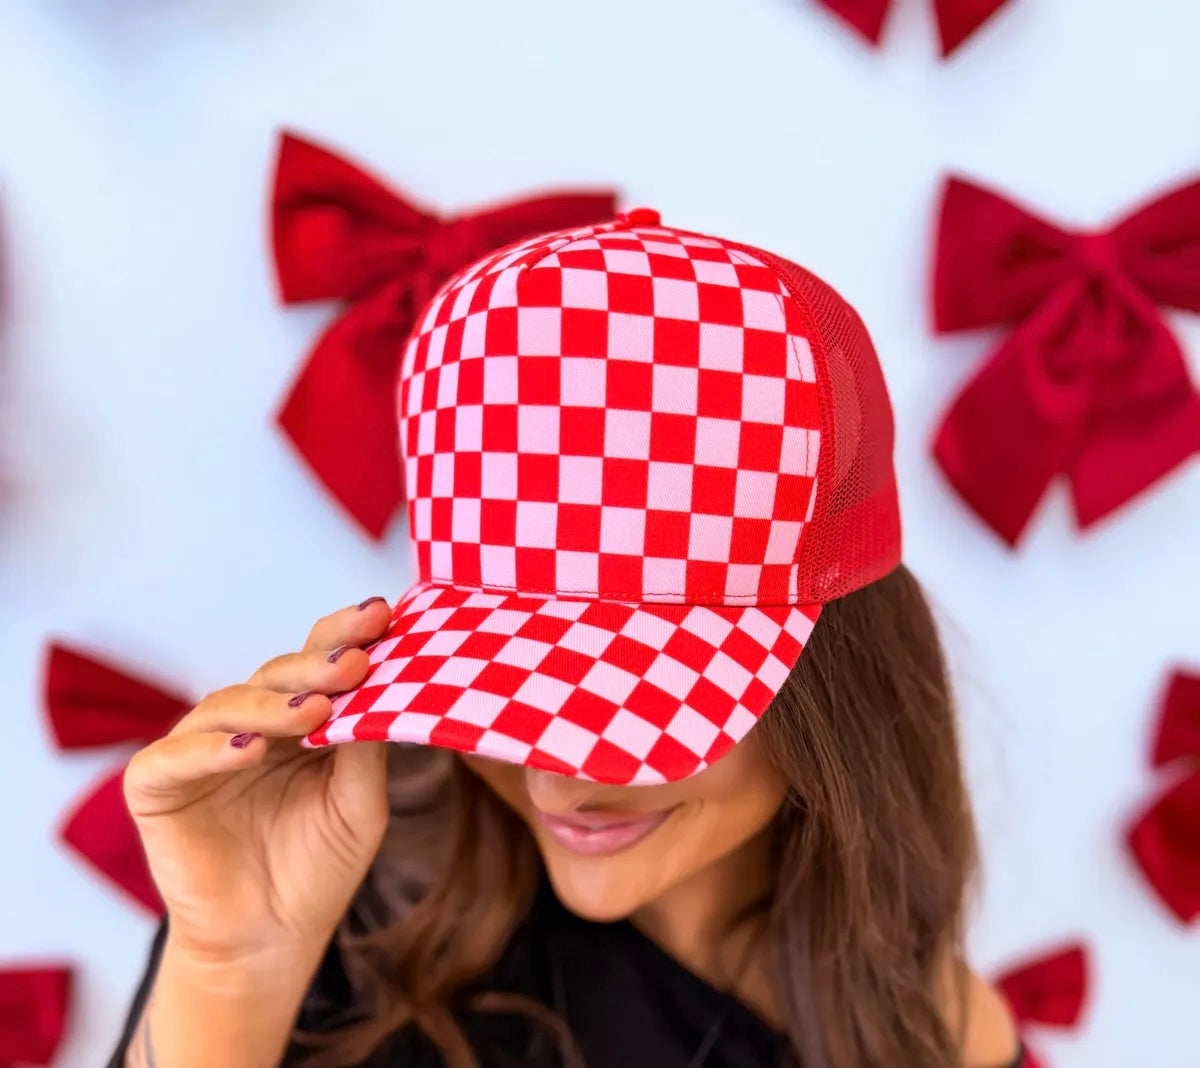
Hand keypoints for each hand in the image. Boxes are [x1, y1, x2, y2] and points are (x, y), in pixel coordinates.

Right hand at [124, 598, 392, 967]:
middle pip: (279, 674)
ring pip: (229, 705)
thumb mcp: (358, 803)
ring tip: (314, 710)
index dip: (346, 636)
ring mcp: (200, 749)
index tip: (383, 617)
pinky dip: (211, 748)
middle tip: (356, 661)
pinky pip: (177, 756)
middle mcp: (249, 723)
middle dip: (319, 663)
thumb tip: (388, 682)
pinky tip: (249, 748)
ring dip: (273, 704)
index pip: (320, 662)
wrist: (270, 941)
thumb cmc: (317, 868)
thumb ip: (366, 746)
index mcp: (299, 718)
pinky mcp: (156, 785)